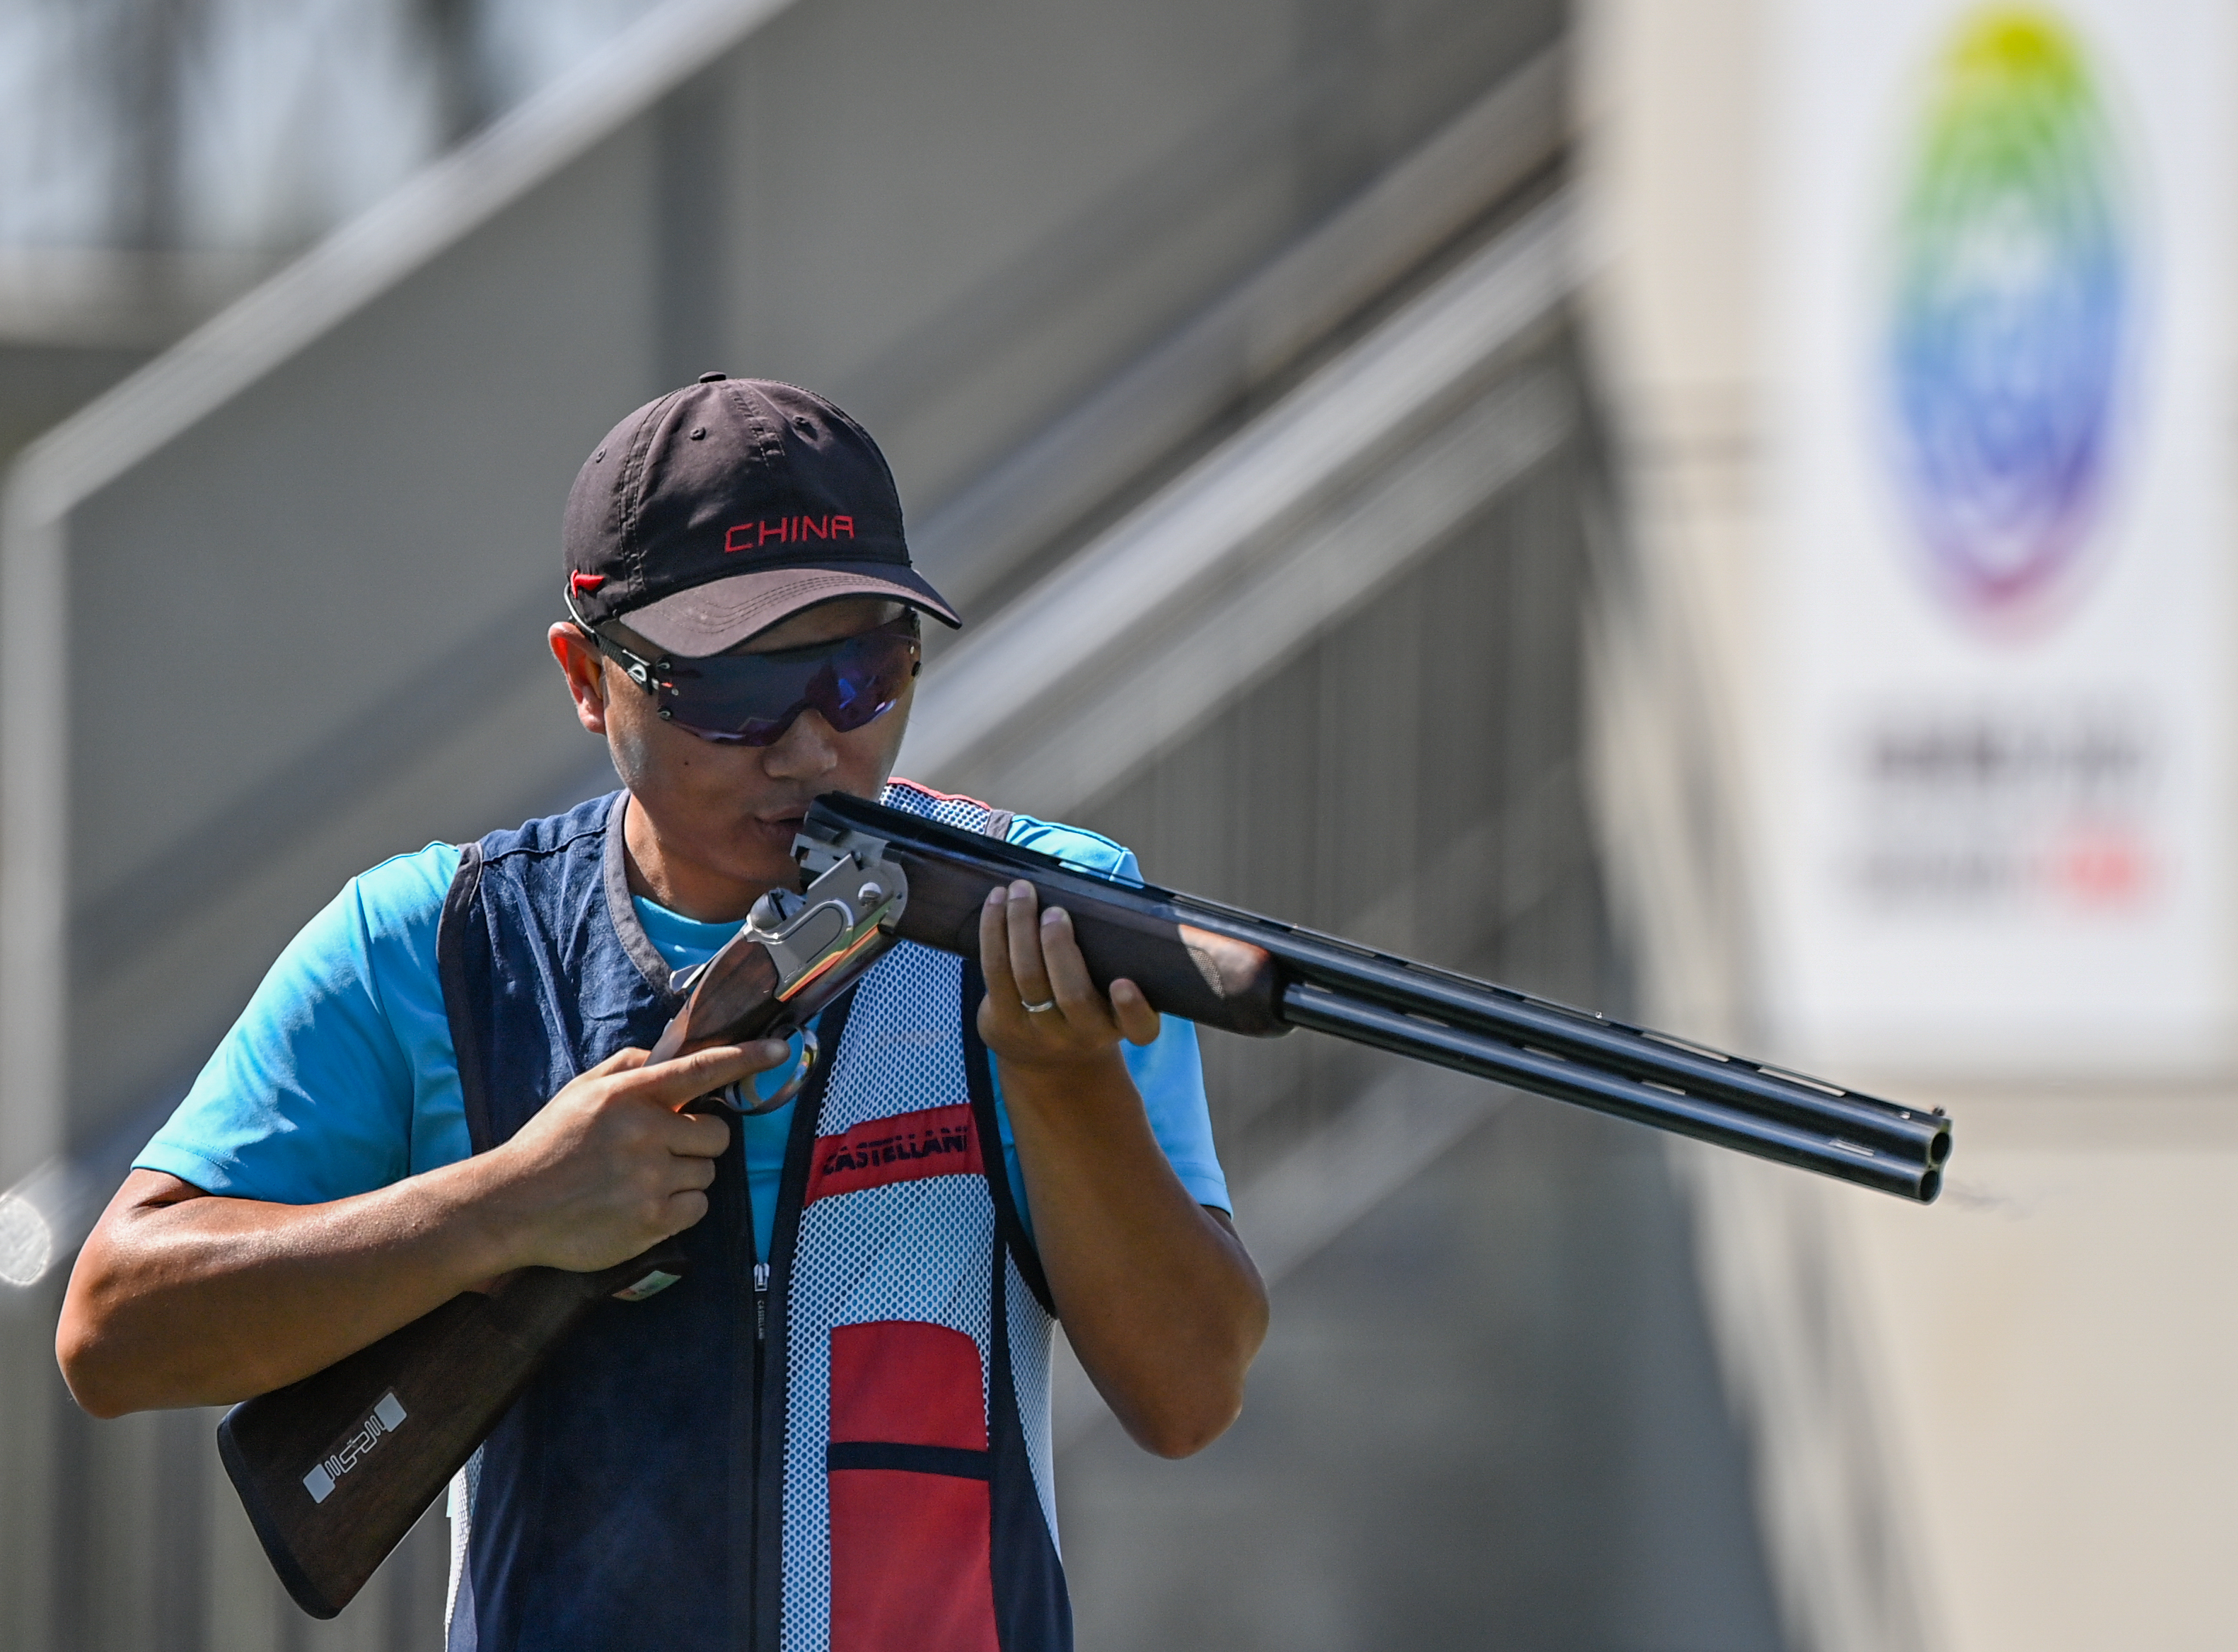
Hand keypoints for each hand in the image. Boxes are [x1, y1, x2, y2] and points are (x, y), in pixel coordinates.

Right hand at [478, 1039, 789, 1272]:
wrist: (511, 1206)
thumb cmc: (549, 1145)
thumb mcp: (581, 1091)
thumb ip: (628, 1066)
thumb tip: (671, 1051)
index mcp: (630, 1095)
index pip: (702, 1069)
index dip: (746, 1057)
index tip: (779, 1049)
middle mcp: (646, 1133)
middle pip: (717, 1133)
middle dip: (698, 1140)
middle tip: (662, 1149)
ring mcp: (651, 1179)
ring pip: (707, 1172)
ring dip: (685, 1175)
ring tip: (641, 1180)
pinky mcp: (653, 1221)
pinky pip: (697, 1208)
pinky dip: (680, 1208)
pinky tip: (644, 1205)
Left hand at [977, 880, 1160, 1073]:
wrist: (1047, 1060)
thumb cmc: (1085, 1006)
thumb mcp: (1108, 998)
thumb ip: (1115, 959)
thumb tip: (1102, 894)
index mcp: (1119, 1025)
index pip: (1140, 1028)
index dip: (1133, 1009)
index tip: (1124, 984)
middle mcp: (1083, 1034)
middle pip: (1072, 995)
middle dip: (1059, 946)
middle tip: (1055, 911)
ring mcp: (1040, 1031)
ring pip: (1028, 976)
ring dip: (1020, 926)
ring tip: (1021, 891)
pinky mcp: (1002, 1021)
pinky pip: (994, 971)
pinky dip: (993, 930)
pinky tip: (997, 901)